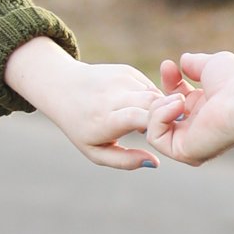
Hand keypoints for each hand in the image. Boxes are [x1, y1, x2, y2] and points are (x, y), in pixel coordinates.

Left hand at [3, 38, 159, 170]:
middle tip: (172, 129)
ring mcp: (120, 79)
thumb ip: (124, 161)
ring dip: (161, 109)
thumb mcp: (95, 151)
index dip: (156, 124)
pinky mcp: (127, 70)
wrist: (62, 87)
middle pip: (152, 103)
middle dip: (168, 115)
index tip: (169, 133)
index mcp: (104, 119)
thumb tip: (155, 162)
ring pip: (155, 94)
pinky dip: (152, 99)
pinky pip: (150, 87)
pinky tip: (139, 107)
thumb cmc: (81, 126)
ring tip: (152, 122)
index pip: (136, 117)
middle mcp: (112, 96)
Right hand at [146, 51, 233, 165]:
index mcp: (205, 110)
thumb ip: (195, 64)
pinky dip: (160, 118)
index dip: (167, 81)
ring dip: (159, 106)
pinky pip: (155, 138)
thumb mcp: (210, 65)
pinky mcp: (185, 153)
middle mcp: (197, 129)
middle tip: (168, 75)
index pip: (173, 100)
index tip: (168, 64)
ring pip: (154, 127)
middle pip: (160, 115)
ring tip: (178, 97)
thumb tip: (182, 61)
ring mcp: (191, 144)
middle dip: (158, 94)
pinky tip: (178, 105)